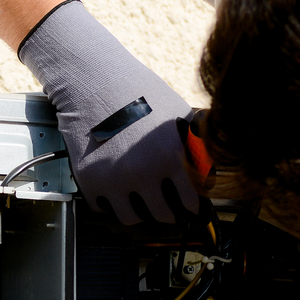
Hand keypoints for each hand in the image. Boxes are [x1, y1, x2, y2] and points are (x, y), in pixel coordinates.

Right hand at [17, 0, 198, 223]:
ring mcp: (115, 179)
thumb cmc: (138, 92)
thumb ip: (195, 145)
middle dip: (167, 209)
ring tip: (140, 196)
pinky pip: (103, 208)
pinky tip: (115, 185)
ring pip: (133, 219)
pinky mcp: (90, 180)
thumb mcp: (179, 114)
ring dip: (139, 210)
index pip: (192, 202)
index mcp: (173, 156)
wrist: (93, 81)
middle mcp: (144, 172)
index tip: (189, 204)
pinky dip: (110, 201)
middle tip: (164, 201)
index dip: (192, 204)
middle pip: (164, 215)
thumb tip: (209, 170)